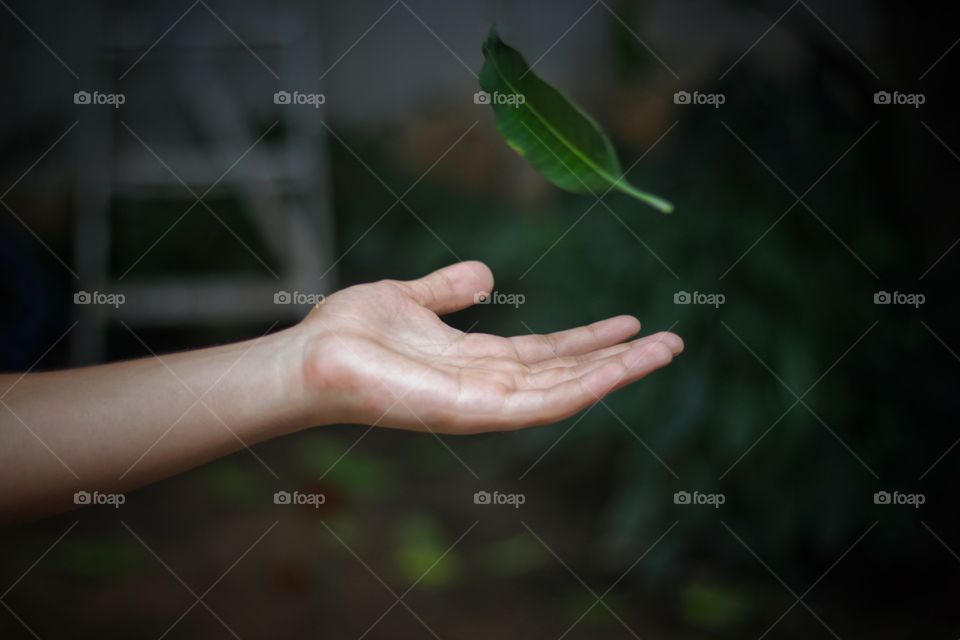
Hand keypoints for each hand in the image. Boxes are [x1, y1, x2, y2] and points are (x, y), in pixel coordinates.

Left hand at [296, 261, 682, 433]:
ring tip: (667, 349)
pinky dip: (584, 386)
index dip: (590, 340)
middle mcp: (488, 387)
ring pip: (567, 391)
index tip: (630, 322)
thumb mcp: (410, 298)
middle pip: (568, 373)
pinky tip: (620, 369)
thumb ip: (448, 289)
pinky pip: (540, 402)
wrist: (309, 358)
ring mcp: (484, 404)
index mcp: (477, 362)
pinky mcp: (473, 412)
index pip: (548, 354)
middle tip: (673, 340)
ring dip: (619, 372)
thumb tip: (486, 275)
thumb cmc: (349, 332)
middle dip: (620, 360)